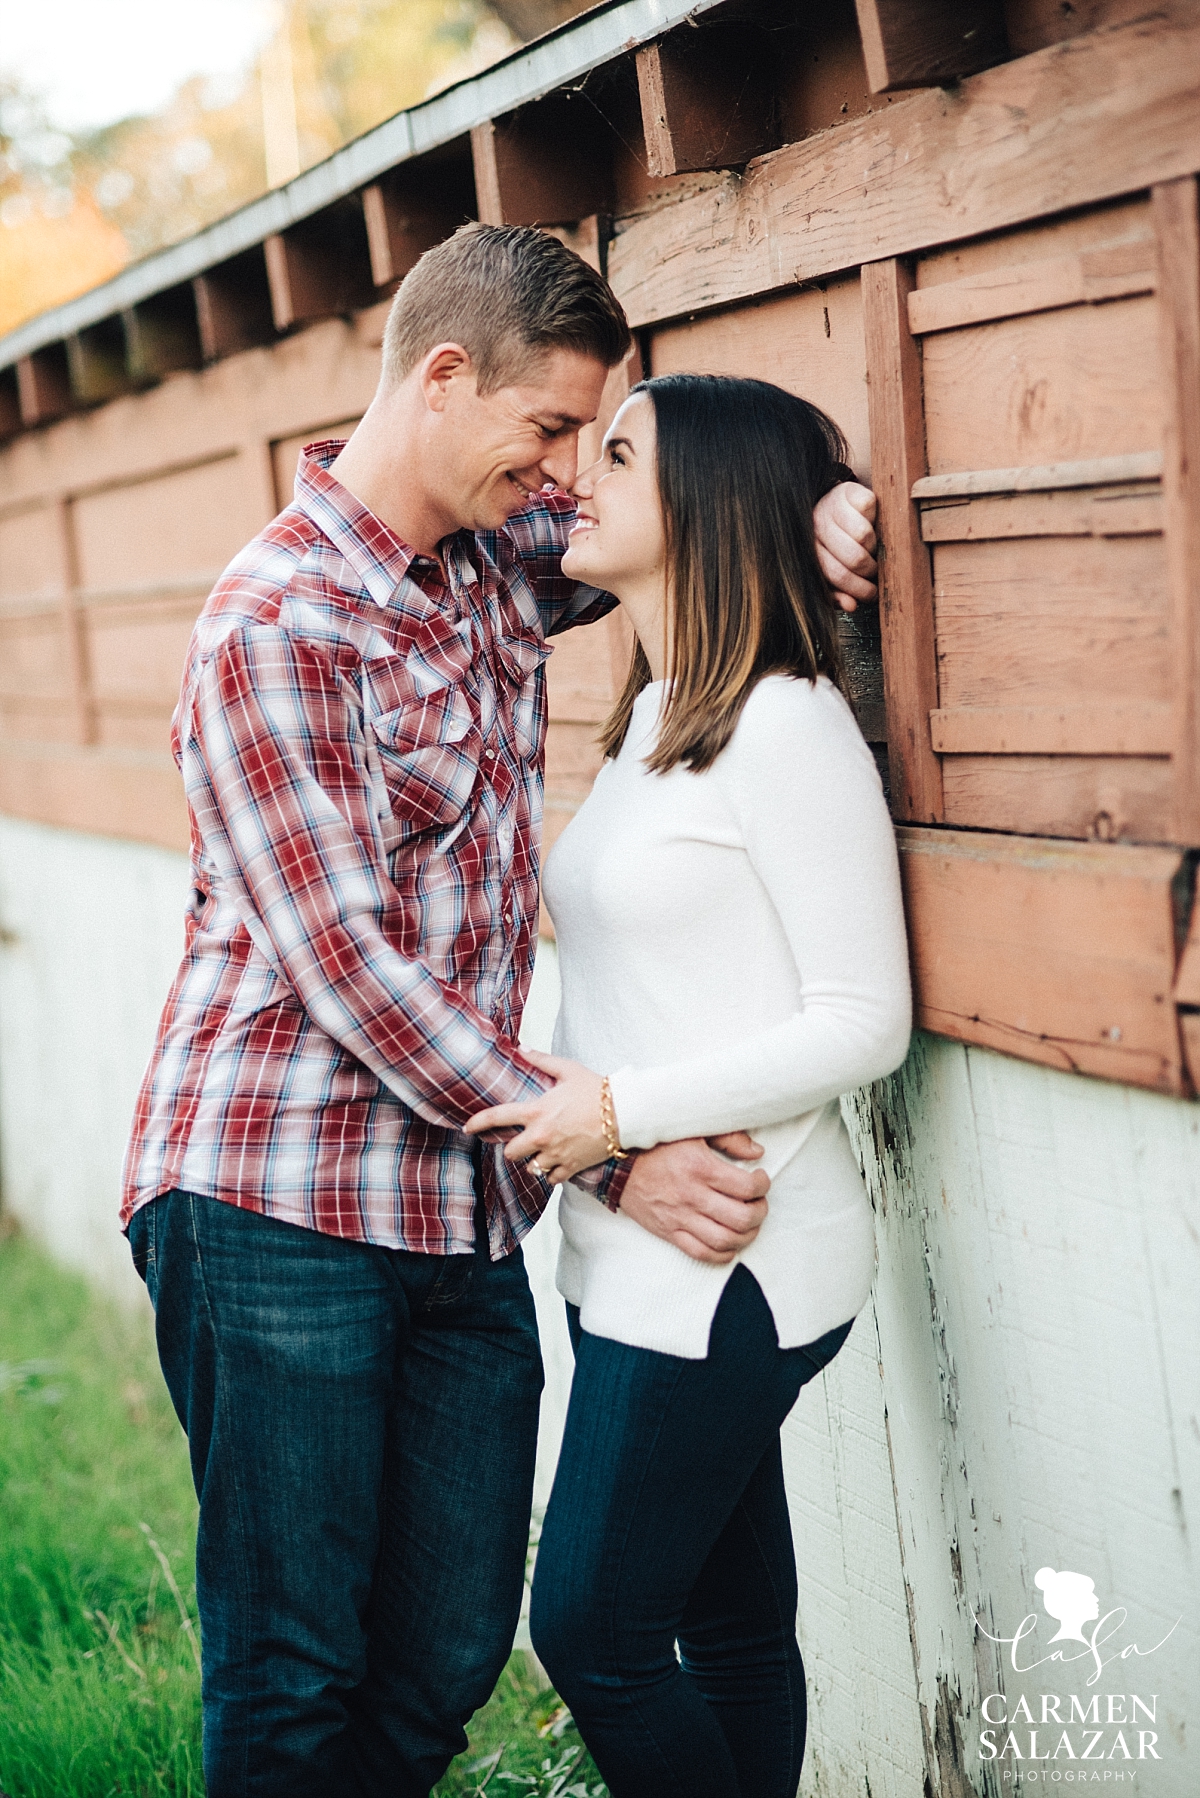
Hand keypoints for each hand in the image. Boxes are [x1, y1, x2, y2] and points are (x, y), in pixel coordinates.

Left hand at [464, 1050, 607, 1185]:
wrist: (625, 1113)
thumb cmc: (597, 1090)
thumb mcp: (568, 1070)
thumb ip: (541, 1059)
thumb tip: (521, 1047)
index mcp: (536, 1112)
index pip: (496, 1118)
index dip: (477, 1123)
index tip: (467, 1128)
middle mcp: (541, 1136)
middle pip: (510, 1152)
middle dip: (513, 1147)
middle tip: (523, 1140)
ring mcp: (556, 1154)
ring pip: (530, 1168)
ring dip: (533, 1161)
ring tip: (543, 1151)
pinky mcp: (571, 1167)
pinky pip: (551, 1179)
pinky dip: (552, 1173)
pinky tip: (558, 1162)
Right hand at [620, 1133, 768, 1263]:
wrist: (616, 1164)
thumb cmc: (657, 1144)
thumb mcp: (693, 1130)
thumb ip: (729, 1138)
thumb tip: (757, 1152)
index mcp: (700, 1168)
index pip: (747, 1187)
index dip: (763, 1185)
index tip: (760, 1179)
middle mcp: (692, 1196)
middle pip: (742, 1218)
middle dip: (760, 1212)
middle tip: (758, 1203)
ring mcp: (680, 1218)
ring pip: (725, 1240)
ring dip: (747, 1236)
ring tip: (748, 1223)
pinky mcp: (669, 1233)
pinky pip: (702, 1253)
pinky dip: (722, 1254)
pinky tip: (729, 1243)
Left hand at [814, 481, 877, 610]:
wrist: (832, 503)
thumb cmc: (833, 543)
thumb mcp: (830, 569)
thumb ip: (837, 590)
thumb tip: (851, 605)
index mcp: (809, 549)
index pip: (836, 574)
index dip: (858, 589)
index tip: (871, 595)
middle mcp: (816, 526)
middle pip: (854, 558)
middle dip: (870, 570)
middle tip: (874, 572)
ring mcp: (830, 506)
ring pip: (864, 535)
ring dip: (874, 546)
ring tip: (872, 549)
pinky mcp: (847, 491)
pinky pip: (869, 508)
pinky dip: (876, 519)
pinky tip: (872, 525)